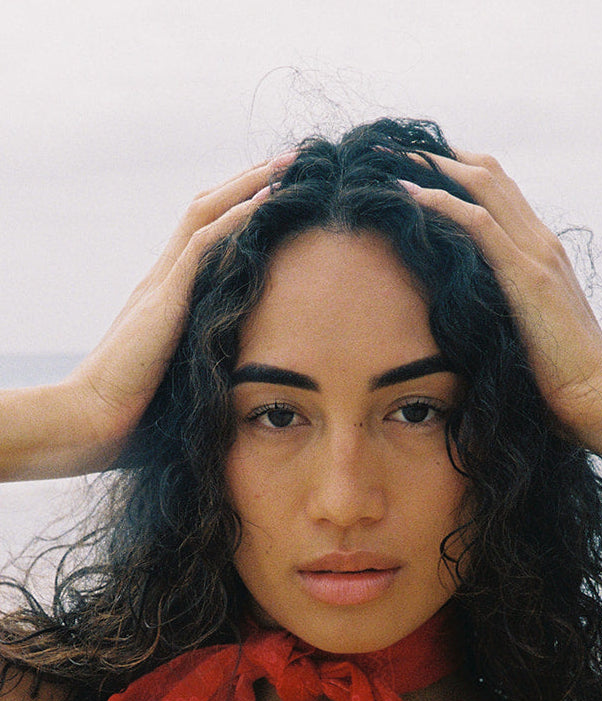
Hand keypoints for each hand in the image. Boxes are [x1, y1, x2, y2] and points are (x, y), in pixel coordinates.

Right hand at [62, 154, 293, 467]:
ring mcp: (160, 285)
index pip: (203, 234)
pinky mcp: (162, 300)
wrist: (93, 421)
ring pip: (204, 214)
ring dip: (247, 187)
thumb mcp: (182, 374)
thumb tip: (245, 367)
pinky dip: (235, 220)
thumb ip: (206, 356)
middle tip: (290, 162)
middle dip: (248, 183)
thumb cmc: (137, 411)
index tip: (276, 191)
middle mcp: (162, 278)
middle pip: (205, 210)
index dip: (237, 207)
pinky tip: (265, 202)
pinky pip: (201, 246)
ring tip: (285, 166)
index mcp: (166, 294)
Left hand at [401, 152, 601, 447]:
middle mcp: (540, 242)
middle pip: (488, 174)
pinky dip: (442, 203)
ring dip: (434, 167)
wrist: (596, 396)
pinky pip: (480, 224)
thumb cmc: (557, 378)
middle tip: (393, 148)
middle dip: (439, 156)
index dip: (457, 171)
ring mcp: (536, 254)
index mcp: (540, 251)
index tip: (415, 166)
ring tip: (391, 157)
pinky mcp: (528, 277)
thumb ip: (501, 309)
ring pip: (484, 186)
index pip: (498, 192)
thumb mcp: (522, 330)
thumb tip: (462, 314)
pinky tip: (408, 194)